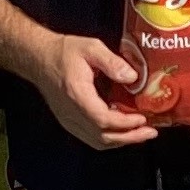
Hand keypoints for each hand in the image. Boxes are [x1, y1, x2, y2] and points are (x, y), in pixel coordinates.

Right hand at [32, 32, 154, 150]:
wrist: (39, 59)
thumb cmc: (63, 52)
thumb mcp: (90, 48)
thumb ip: (113, 62)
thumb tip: (132, 77)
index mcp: (78, 94)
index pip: (103, 119)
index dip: (125, 123)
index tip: (142, 119)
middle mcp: (72, 113)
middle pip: (103, 137)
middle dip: (129, 137)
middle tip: (150, 132)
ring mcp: (69, 120)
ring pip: (98, 141)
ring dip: (121, 141)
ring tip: (140, 134)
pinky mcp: (69, 122)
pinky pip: (91, 138)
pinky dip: (110, 139)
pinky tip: (123, 132)